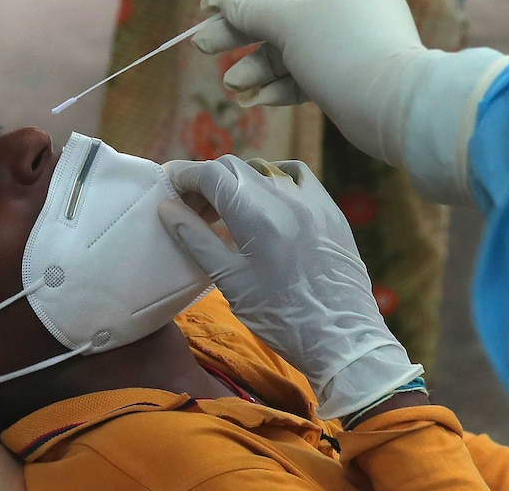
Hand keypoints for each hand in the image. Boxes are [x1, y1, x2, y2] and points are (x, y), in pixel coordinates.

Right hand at [158, 156, 422, 418]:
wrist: (342, 340)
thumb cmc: (279, 317)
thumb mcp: (229, 281)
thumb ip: (195, 239)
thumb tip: (166, 208)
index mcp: (257, 216)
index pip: (211, 174)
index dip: (184, 175)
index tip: (169, 187)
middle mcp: (286, 198)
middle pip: (234, 167)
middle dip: (206, 180)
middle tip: (190, 206)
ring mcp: (312, 201)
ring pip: (263, 169)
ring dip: (236, 180)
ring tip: (223, 209)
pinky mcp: (330, 210)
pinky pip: (296, 176)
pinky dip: (272, 177)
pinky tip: (264, 197)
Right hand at [193, 0, 508, 203]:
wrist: (396, 110)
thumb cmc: (344, 51)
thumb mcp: (291, 24)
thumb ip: (253, 11)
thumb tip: (227, 4)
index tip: (207, 7)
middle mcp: (345, 3)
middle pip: (279, 11)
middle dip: (239, 32)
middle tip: (202, 47)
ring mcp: (346, 42)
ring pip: (288, 47)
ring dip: (256, 66)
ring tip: (232, 86)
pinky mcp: (345, 77)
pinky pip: (304, 74)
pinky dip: (279, 85)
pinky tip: (255, 100)